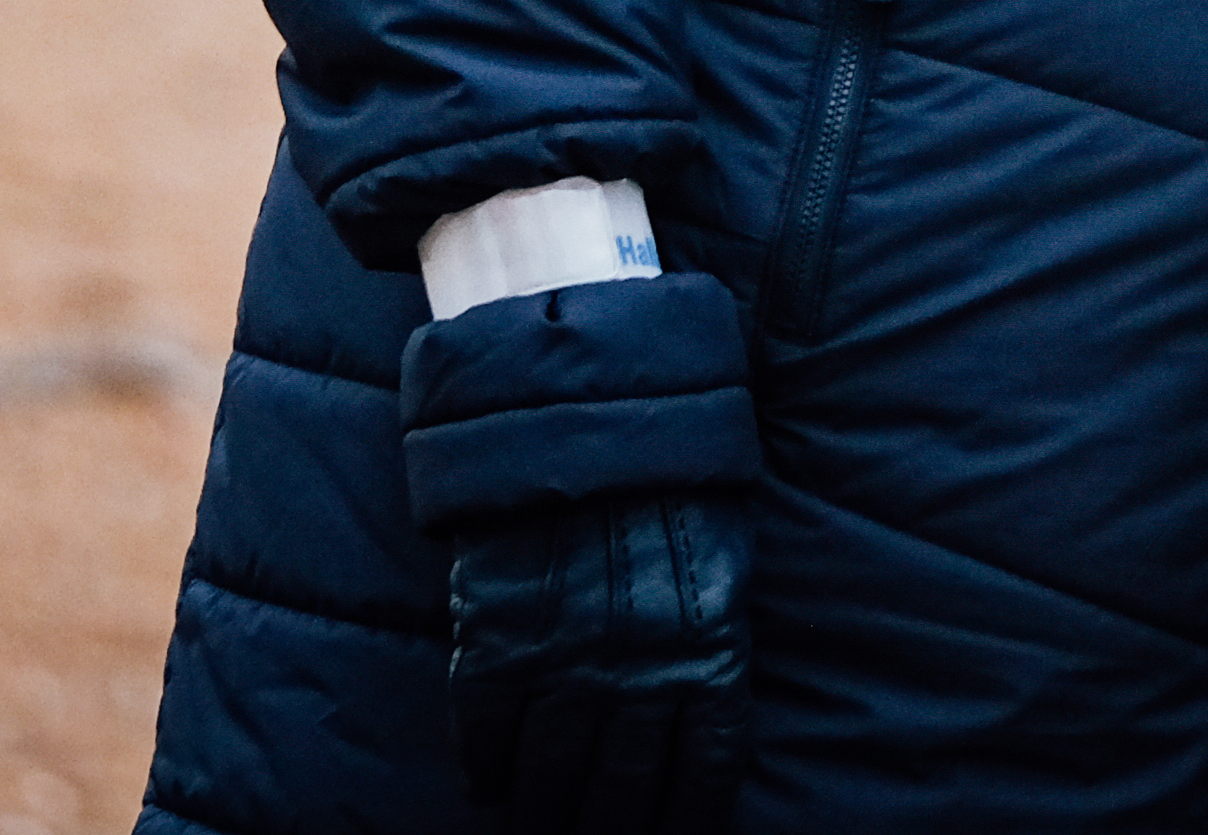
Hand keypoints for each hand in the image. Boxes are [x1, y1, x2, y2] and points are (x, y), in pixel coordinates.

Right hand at [450, 487, 749, 834]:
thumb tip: (703, 722)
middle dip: (606, 833)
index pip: (704, 772)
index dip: (685, 821)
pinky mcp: (500, 640)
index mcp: (708, 651)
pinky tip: (486, 784)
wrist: (587, 414)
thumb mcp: (723, 559)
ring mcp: (567, 660)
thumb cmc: (669, 482)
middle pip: (622, 790)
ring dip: (541, 815)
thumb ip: (712, 643)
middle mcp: (641, 671)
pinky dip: (484, 765)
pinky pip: (487, 729)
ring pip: (551, 773)